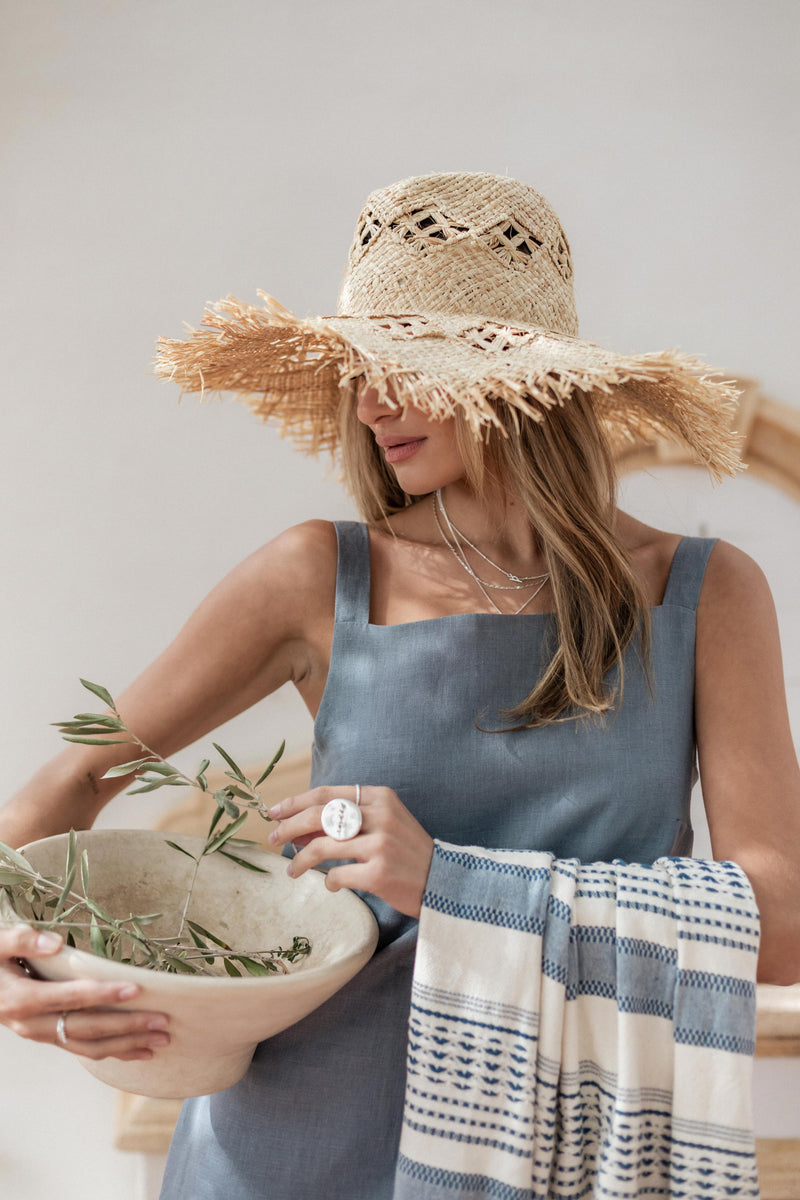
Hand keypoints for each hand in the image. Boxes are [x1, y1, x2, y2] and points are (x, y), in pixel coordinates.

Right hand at [0, 924, 169, 1060]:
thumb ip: (23, 940)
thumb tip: (56, 942)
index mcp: (22, 1000)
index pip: (71, 998)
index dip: (103, 994)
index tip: (136, 989)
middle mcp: (32, 1024)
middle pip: (86, 1029)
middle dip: (127, 1026)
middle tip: (162, 1021)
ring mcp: (40, 1034)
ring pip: (87, 1046)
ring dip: (126, 1044)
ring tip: (161, 1040)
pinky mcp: (48, 1036)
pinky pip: (82, 1049)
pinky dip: (112, 1051)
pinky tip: (138, 1050)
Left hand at [268, 785, 433, 917]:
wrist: (445, 882)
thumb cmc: (407, 852)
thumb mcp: (382, 825)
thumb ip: (345, 822)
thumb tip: (298, 828)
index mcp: (380, 797)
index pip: (325, 794)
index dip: (295, 802)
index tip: (274, 812)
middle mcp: (380, 816)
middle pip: (318, 816)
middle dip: (288, 827)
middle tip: (272, 839)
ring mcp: (380, 844)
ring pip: (322, 847)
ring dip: (301, 861)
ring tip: (293, 870)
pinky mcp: (379, 873)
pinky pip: (337, 875)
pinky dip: (329, 882)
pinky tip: (332, 885)